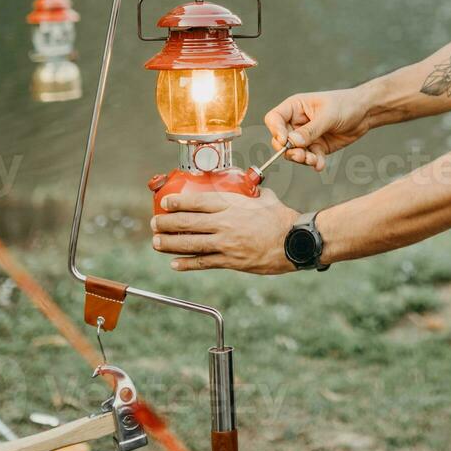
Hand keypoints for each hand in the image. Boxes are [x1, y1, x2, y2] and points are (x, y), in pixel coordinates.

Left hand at [151, 189, 297, 274]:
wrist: (294, 241)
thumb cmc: (282, 218)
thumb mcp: (266, 198)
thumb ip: (254, 193)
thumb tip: (252, 187)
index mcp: (232, 205)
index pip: (198, 202)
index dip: (178, 202)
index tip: (165, 203)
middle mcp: (225, 223)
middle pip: (189, 223)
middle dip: (167, 223)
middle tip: (155, 223)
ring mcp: (227, 244)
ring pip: (191, 244)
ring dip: (171, 244)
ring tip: (157, 243)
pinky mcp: (231, 261)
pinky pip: (204, 263)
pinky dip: (188, 264)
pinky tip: (176, 264)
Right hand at [263, 88, 370, 171]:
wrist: (365, 113)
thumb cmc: (346, 105)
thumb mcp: (328, 115)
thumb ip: (310, 130)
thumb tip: (291, 142)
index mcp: (295, 107)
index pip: (274, 119)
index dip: (275, 131)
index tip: (284, 141)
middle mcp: (297, 122)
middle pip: (280, 140)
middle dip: (289, 151)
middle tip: (301, 156)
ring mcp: (306, 136)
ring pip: (294, 152)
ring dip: (302, 159)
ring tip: (314, 160)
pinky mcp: (317, 147)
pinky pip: (310, 158)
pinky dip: (314, 163)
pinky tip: (320, 165)